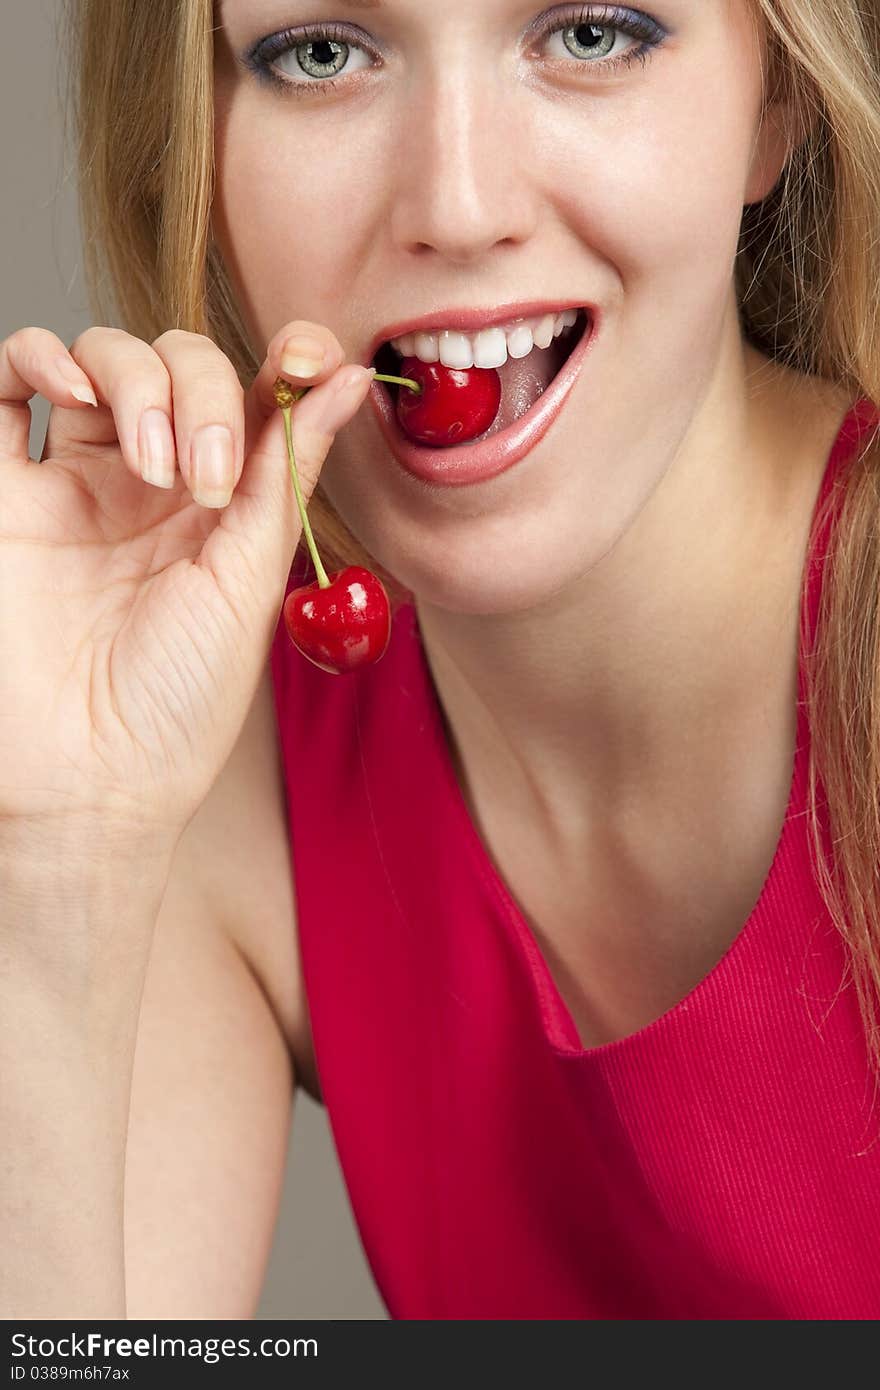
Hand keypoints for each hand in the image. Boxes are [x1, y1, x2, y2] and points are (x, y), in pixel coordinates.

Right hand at [0, 322, 373, 852]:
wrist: (91, 778)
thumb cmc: (179, 700)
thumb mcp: (250, 580)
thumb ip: (286, 472)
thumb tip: (349, 380)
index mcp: (224, 505)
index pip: (254, 393)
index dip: (285, 357)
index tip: (311, 359)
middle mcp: (153, 483)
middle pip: (180, 363)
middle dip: (204, 394)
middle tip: (206, 479)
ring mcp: (77, 481)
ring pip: (103, 357)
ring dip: (138, 382)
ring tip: (151, 468)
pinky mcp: (6, 491)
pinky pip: (6, 383)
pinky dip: (40, 357)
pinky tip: (73, 394)